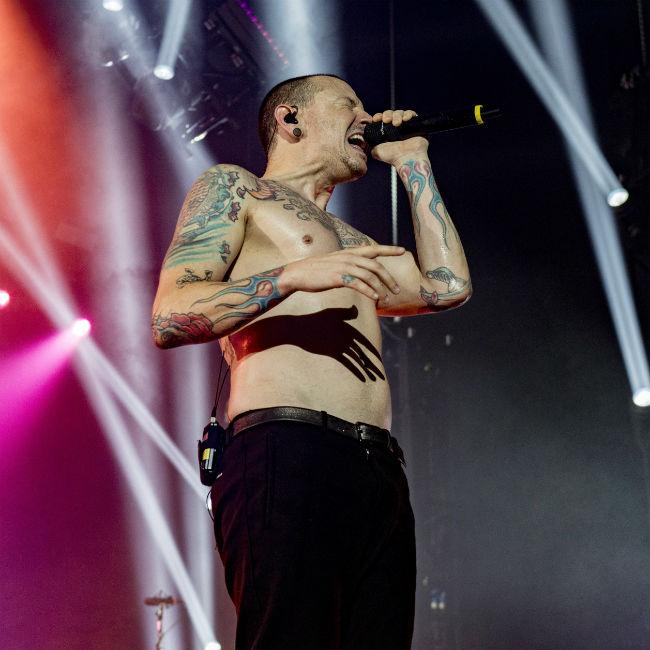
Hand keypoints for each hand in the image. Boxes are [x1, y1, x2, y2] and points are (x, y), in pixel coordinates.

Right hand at [279, 245, 404, 302]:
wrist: (297, 274)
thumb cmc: (315, 272)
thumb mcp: (334, 264)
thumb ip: (348, 267)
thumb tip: (359, 277)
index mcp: (349, 252)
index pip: (373, 248)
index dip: (389, 249)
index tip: (403, 250)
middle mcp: (349, 257)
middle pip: (376, 266)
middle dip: (389, 278)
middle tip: (396, 289)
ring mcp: (344, 266)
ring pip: (370, 276)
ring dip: (381, 288)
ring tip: (386, 298)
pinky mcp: (338, 277)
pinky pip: (359, 284)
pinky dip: (369, 291)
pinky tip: (374, 298)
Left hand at [370, 109, 428, 165]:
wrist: (407, 158)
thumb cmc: (393, 157)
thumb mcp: (377, 151)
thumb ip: (371, 145)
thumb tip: (367, 139)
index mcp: (388, 132)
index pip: (382, 119)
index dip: (379, 116)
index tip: (376, 119)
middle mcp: (397, 128)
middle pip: (391, 114)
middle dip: (388, 114)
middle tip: (386, 120)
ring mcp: (407, 126)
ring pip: (401, 113)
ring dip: (397, 115)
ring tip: (397, 123)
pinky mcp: (416, 125)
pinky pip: (412, 114)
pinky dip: (408, 114)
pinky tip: (405, 119)